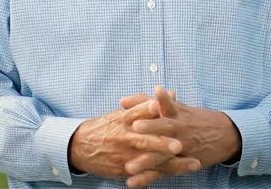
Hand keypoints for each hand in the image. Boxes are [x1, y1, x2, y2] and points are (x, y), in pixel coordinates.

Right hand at [68, 98, 189, 179]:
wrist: (79, 147)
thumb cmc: (105, 127)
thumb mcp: (120, 113)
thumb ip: (144, 105)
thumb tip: (170, 92)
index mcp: (124, 120)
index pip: (139, 112)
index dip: (151, 109)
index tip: (163, 106)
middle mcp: (125, 137)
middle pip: (146, 140)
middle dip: (163, 144)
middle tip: (179, 145)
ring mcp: (125, 155)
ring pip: (150, 161)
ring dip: (171, 164)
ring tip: (191, 164)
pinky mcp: (124, 169)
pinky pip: (144, 174)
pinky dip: (159, 176)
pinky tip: (175, 177)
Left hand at [120, 86, 240, 185]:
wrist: (224, 135)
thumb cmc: (192, 118)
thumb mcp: (173, 106)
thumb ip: (145, 102)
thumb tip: (121, 101)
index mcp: (176, 113)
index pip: (162, 106)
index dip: (151, 103)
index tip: (136, 102)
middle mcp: (179, 129)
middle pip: (164, 128)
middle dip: (150, 128)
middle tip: (134, 127)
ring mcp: (181, 148)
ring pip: (162, 155)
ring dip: (146, 161)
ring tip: (129, 167)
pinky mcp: (180, 164)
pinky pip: (162, 172)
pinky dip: (147, 178)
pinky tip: (132, 183)